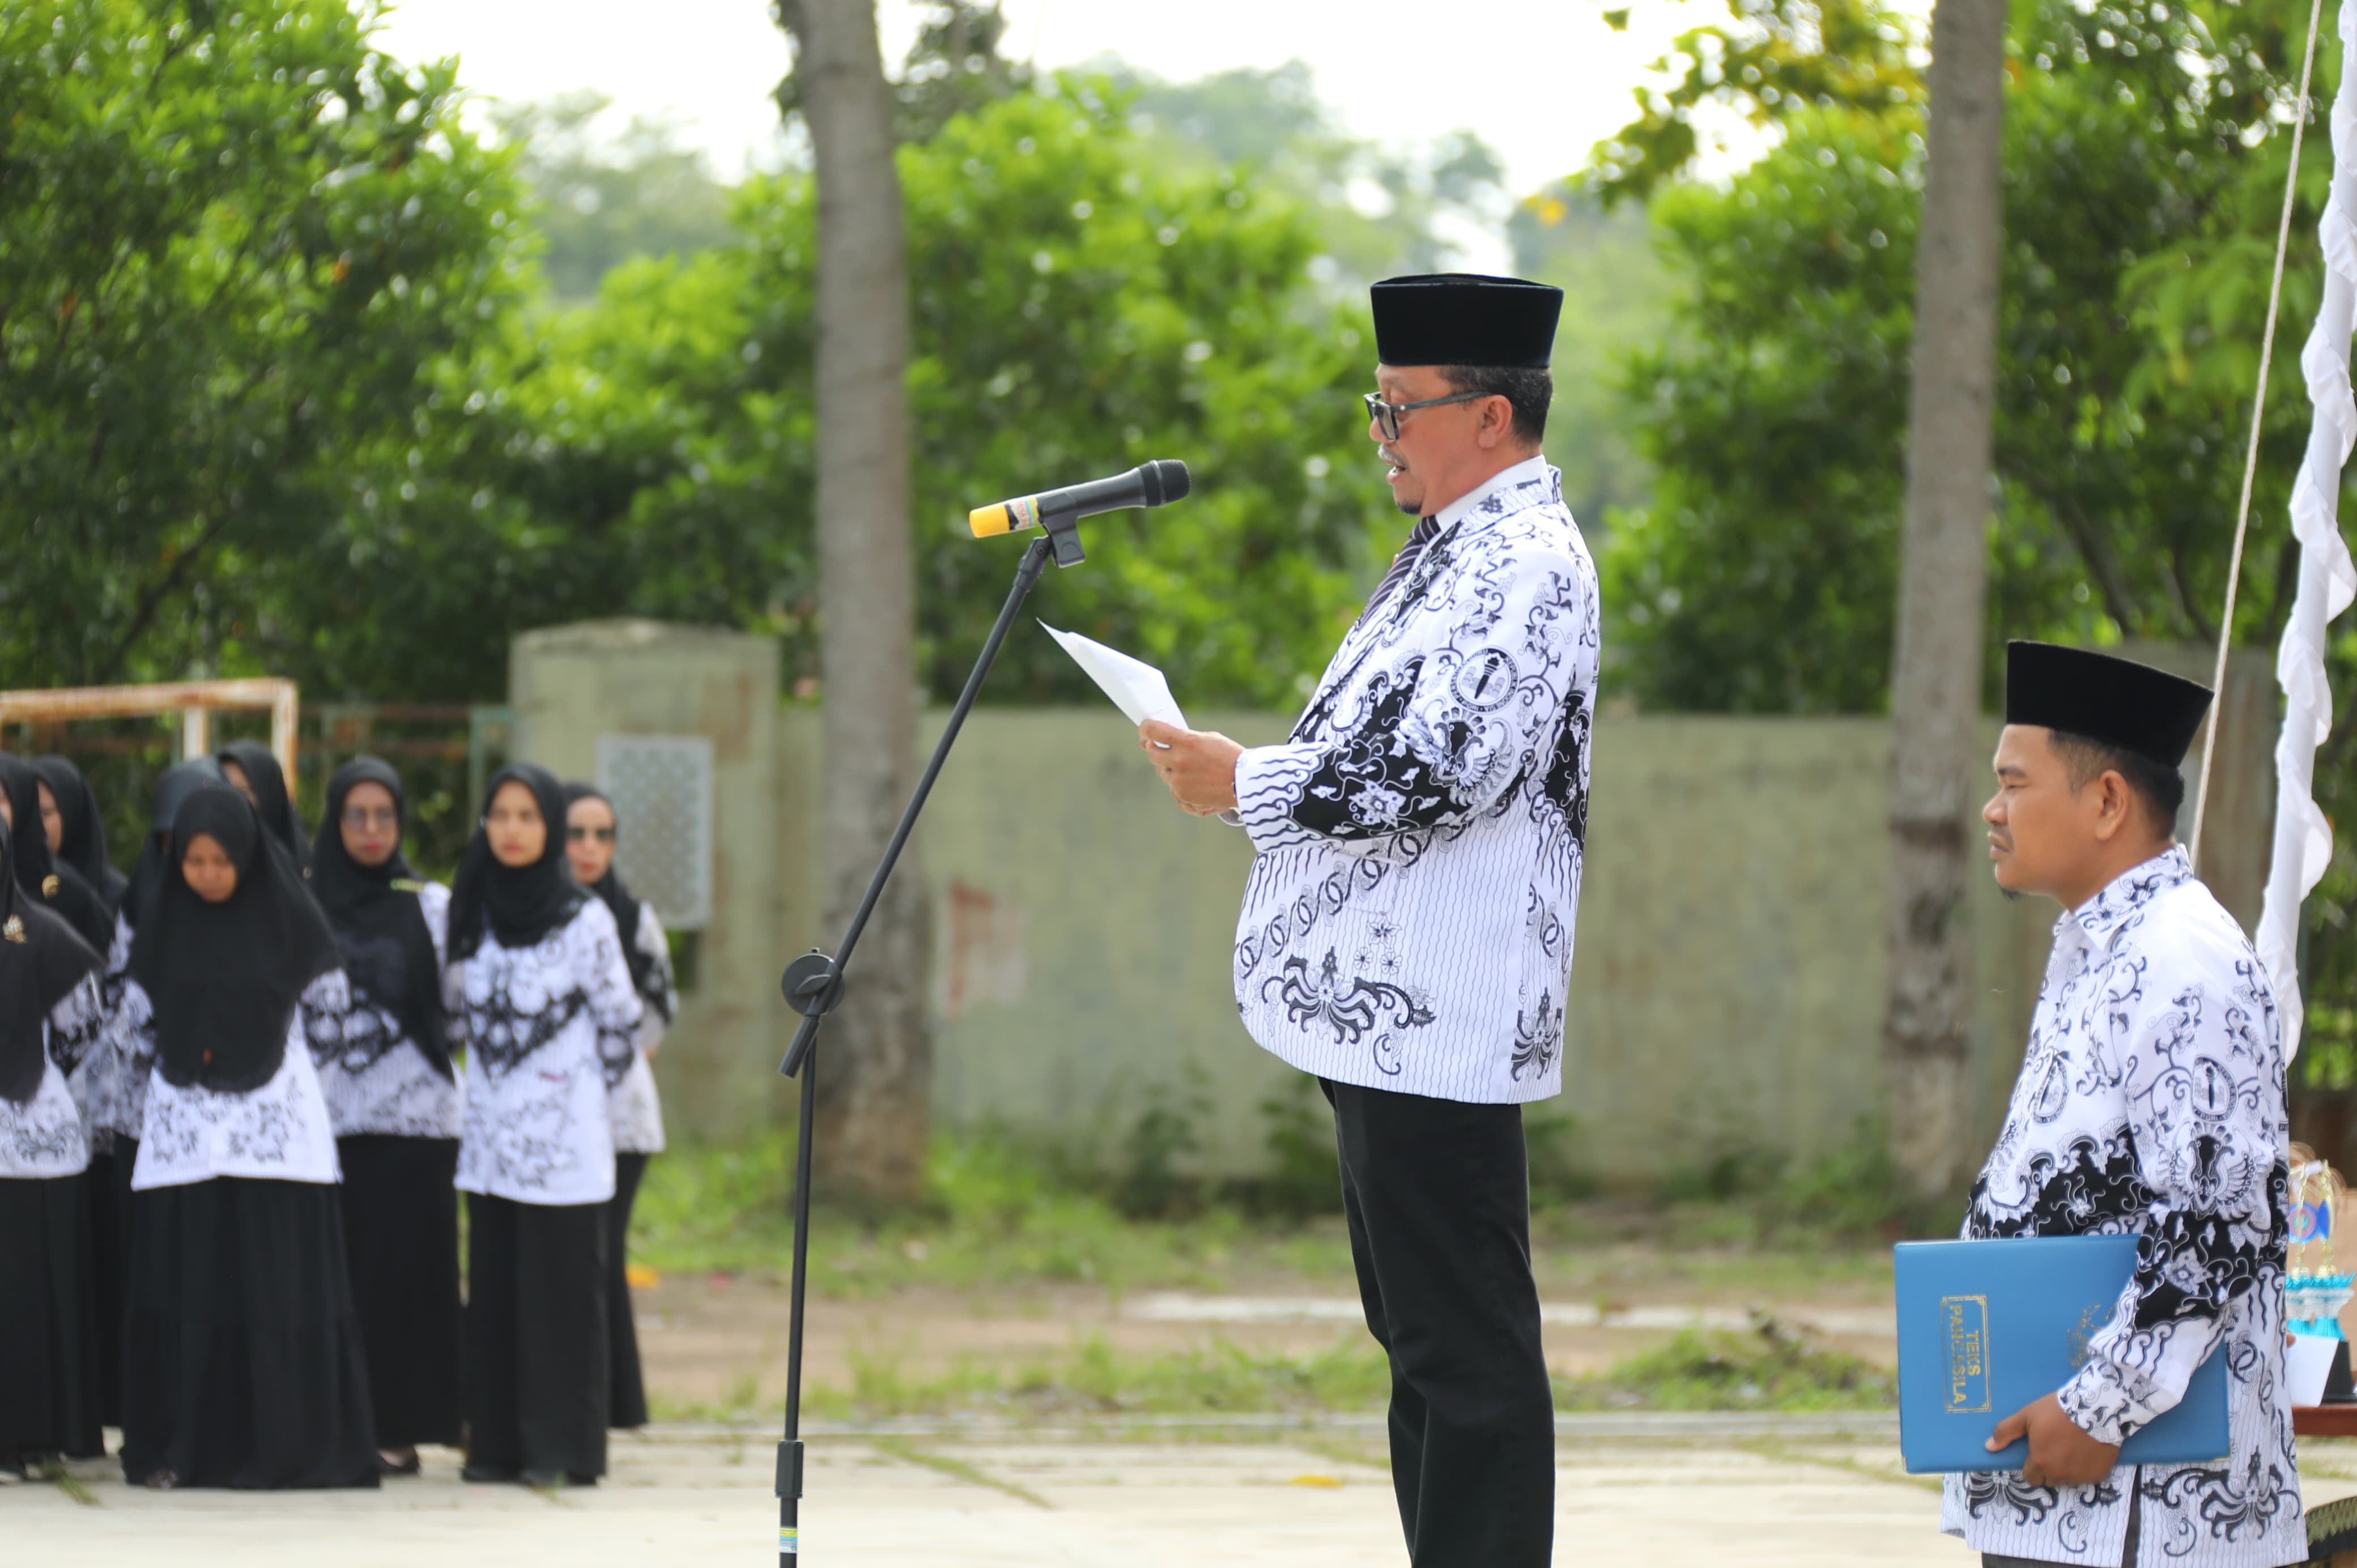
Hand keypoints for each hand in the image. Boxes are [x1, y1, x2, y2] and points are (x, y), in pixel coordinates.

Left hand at [1137, 720, 1242, 815]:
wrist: (1245, 783)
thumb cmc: (1228, 756)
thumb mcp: (1207, 738)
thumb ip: (1182, 738)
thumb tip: (1155, 740)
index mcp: (1185, 742)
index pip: (1152, 730)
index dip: (1145, 729)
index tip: (1145, 730)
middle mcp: (1178, 761)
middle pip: (1153, 753)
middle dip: (1158, 750)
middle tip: (1170, 750)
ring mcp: (1178, 780)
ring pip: (1162, 772)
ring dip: (1170, 768)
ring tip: (1192, 768)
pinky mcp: (1182, 795)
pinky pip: (1172, 787)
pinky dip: (1180, 784)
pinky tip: (1196, 781)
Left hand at [1988, 1393, 2120, 1488]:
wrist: (2095, 1408)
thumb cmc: (2056, 1411)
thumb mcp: (2027, 1416)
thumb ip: (2006, 1432)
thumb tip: (1989, 1447)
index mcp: (2040, 1463)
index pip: (2031, 1478)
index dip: (2033, 1467)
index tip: (2039, 1453)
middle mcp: (2060, 1475)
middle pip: (2050, 1480)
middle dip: (2049, 1470)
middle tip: (2055, 1449)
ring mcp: (2081, 1476)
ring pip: (2069, 1480)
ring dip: (2068, 1470)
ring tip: (2072, 1449)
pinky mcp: (2099, 1474)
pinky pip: (2088, 1477)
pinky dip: (2086, 1468)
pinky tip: (2086, 1451)